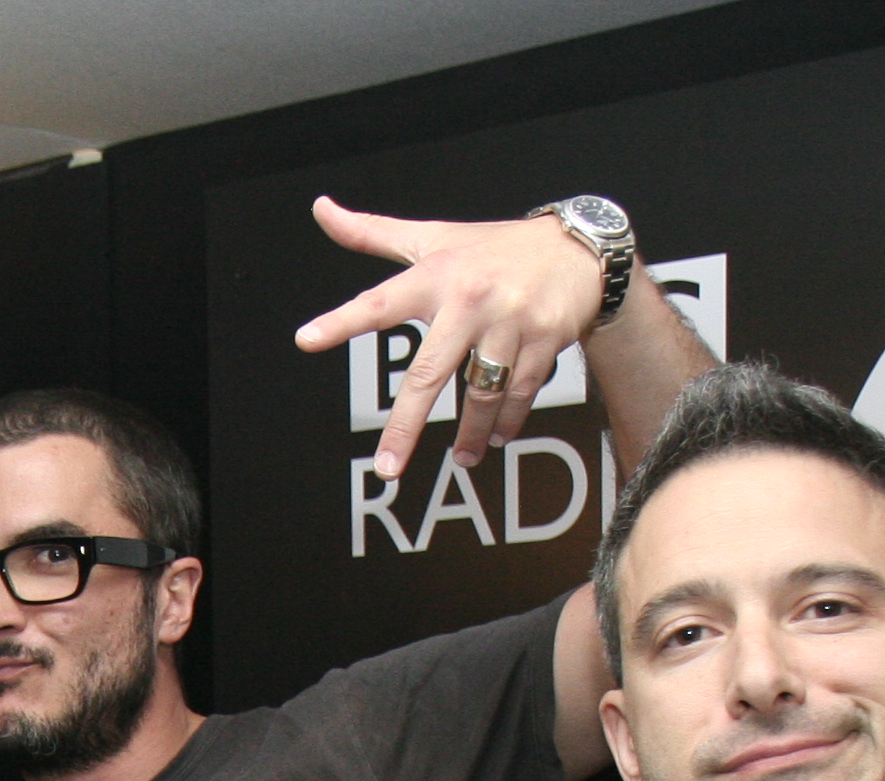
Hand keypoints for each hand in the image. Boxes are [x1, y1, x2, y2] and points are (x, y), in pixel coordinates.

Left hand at [294, 203, 608, 479]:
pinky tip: (497, 435)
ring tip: (463, 458)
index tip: (307, 338)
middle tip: (388, 466)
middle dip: (407, 425)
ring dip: (471, 432)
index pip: (380, 301)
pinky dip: (508, 419)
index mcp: (436, 276)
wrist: (578, 248)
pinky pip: (520, 391)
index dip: (342, 320)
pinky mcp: (545, 339)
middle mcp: (470, 300)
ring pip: (482, 392)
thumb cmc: (493, 250)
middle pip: (430, 372)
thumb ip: (372, 233)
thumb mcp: (432, 238)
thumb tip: (321, 209)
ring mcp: (510, 322)